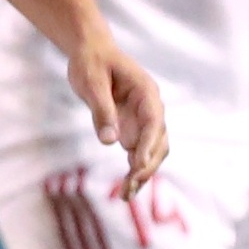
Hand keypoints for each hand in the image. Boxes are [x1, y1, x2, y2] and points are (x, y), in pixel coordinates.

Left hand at [64, 32, 168, 194]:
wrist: (90, 52)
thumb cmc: (91, 63)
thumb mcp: (91, 83)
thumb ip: (101, 111)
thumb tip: (109, 141)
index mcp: (146, 92)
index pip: (153, 122)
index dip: (148, 145)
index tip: (139, 165)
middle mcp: (150, 108)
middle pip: (158, 141)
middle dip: (147, 165)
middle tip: (130, 187)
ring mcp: (144, 119)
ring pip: (153, 150)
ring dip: (143, 172)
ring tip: (127, 195)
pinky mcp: (133, 127)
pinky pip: (139, 151)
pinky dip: (135, 169)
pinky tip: (128, 187)